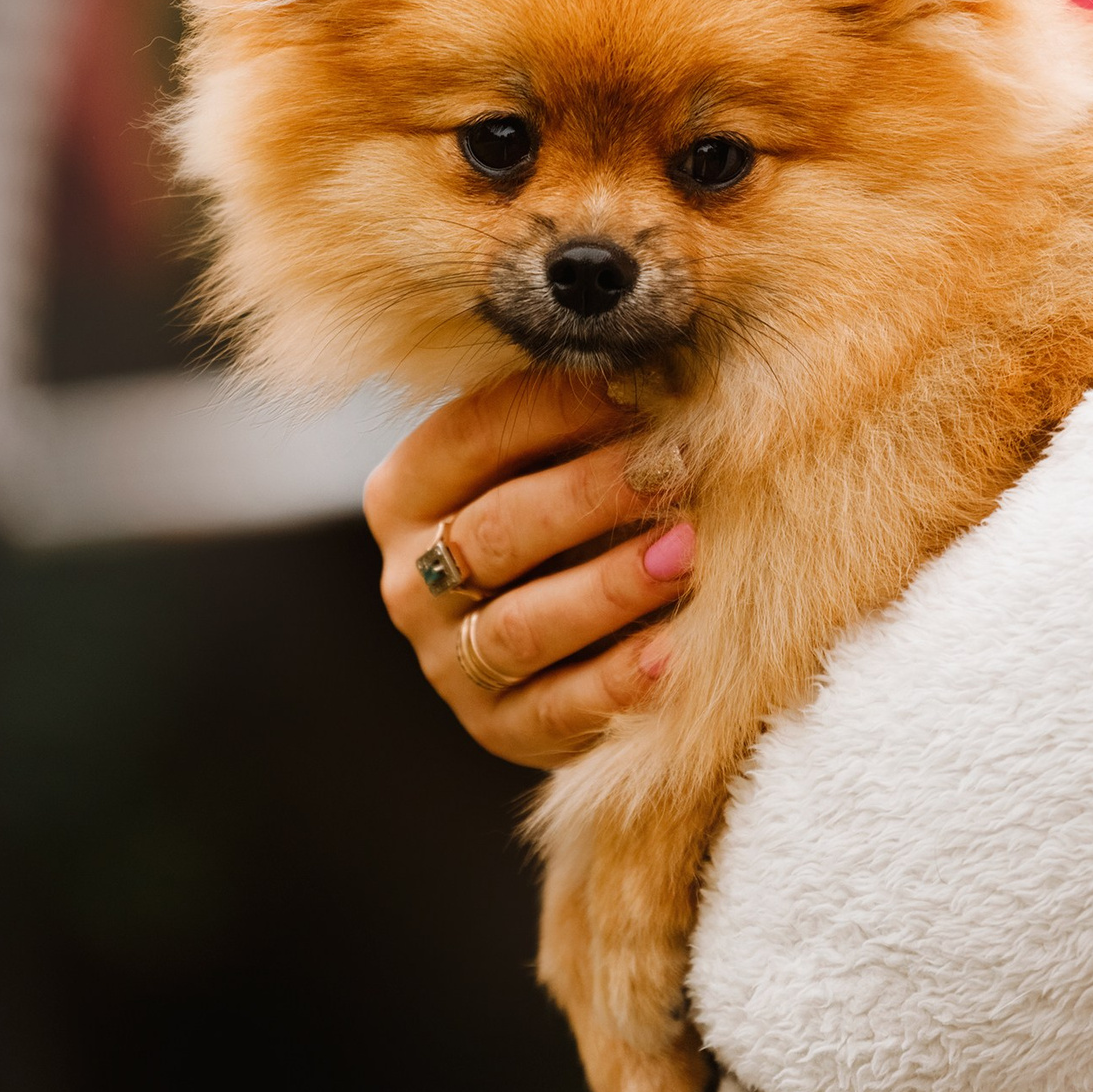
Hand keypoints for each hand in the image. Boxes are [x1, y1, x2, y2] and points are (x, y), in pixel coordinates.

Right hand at [366, 375, 692, 768]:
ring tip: (687, 551)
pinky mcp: (499, 729)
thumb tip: (653, 362)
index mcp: (406, 494)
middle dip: (590, 495)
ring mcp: (448, 662)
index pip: (469, 436)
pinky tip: (677, 650)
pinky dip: (619, 680)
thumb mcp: (545, 461)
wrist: (559, 641)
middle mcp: (410, 580)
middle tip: (674, 467)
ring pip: (522, 625)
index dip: (552, 408)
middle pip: (496, 531)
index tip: (636, 386)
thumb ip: (572, 419)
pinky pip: (559, 709)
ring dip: (610, 586)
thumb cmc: (562, 518)